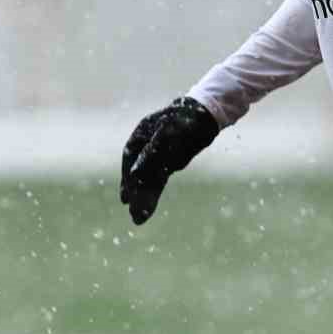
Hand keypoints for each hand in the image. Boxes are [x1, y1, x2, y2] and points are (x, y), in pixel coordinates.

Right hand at [119, 97, 219, 224]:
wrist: (205, 113)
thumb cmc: (187, 119)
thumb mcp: (170, 133)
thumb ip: (152, 153)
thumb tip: (134, 174)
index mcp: (141, 134)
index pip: (132, 159)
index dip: (129, 179)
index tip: (127, 198)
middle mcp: (144, 145)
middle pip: (137, 172)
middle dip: (136, 195)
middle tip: (135, 216)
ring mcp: (155, 154)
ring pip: (147, 179)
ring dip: (143, 198)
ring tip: (138, 219)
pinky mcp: (167, 162)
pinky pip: (157, 180)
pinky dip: (152, 194)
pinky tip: (145, 208)